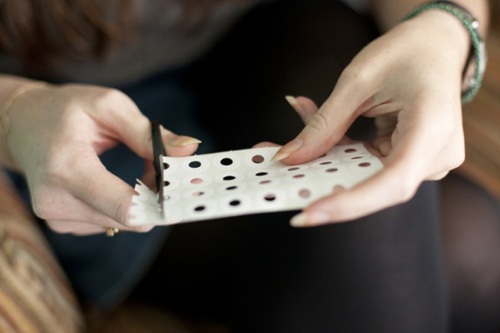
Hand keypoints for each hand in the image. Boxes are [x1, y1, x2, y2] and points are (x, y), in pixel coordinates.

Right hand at [7, 83, 199, 234]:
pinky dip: (124, 206)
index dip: (161, 205)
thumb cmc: (66, 110)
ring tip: (134, 169)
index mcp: (68, 168)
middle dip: (154, 197)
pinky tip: (116, 182)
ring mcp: (57, 217)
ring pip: (123, 223)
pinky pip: (110, 223)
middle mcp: (57, 201)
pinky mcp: (62, 223)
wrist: (23, 124)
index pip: (124, 207)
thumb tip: (189, 149)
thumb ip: (150, 134)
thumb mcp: (110, 107)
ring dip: (140, 201)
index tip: (184, 192)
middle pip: (129, 218)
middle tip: (160, 167)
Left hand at [274, 12, 467, 225]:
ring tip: (280, 147)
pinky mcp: (409, 159)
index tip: (307, 214)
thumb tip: (289, 158)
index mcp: (433, 127)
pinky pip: (366, 163)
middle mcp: (436, 154)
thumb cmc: (406, 52)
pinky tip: (308, 123)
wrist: (436, 46)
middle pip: (373, 185)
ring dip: (322, 160)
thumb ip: (324, 123)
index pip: (394, 182)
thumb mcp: (358, 81)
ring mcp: (425, 160)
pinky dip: (336, 149)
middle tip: (274, 171)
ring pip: (363, 175)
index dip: (350, 204)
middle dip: (320, 180)